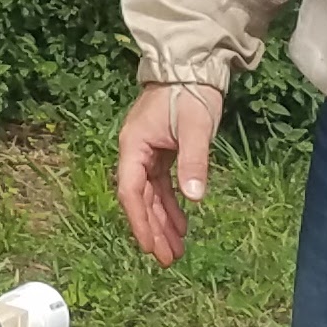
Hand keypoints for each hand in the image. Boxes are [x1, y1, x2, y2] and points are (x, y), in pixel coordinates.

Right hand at [114, 82, 222, 266]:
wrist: (192, 66)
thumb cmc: (191, 93)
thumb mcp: (194, 127)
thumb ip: (193, 162)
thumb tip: (195, 199)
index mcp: (133, 146)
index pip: (131, 191)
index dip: (140, 222)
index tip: (151, 247)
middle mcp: (135, 151)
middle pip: (140, 199)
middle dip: (153, 230)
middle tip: (168, 260)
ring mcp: (147, 152)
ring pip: (152, 195)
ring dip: (162, 222)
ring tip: (177, 250)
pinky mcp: (161, 151)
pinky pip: (162, 185)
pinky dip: (171, 205)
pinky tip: (182, 224)